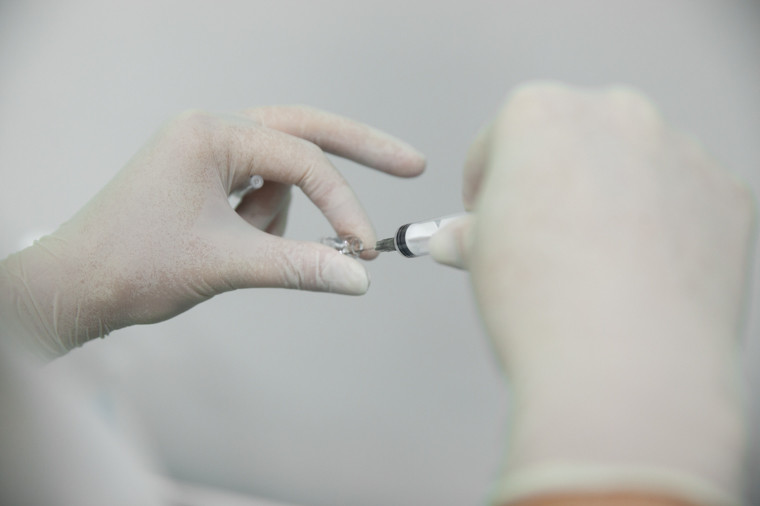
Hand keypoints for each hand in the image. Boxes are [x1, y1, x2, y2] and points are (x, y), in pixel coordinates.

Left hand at [0, 106, 424, 358]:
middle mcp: (211, 130)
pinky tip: (229, 245)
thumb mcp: (227, 263)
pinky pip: (259, 191)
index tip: (366, 249)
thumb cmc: (135, 265)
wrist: (76, 286)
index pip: (301, 160)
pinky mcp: (206, 176)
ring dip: (279, 217)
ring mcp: (208, 151)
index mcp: (210, 134)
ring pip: (280, 173)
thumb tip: (361, 279)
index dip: (341, 204)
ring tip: (235, 251)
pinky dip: (264, 220)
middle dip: (357, 151)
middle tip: (411, 164)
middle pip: (304, 130)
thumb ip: (301, 266)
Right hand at [431, 83, 754, 503]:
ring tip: (597, 265)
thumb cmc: (538, 304)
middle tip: (543, 236)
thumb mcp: (479, 256)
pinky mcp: (726, 193)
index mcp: (539, 113)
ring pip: (633, 167)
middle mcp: (615, 114)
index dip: (484, 183)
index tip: (484, 215)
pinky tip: (644, 276)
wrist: (623, 366)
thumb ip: (470, 232)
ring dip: (612, 200)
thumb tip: (459, 239)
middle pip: (571, 139)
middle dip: (553, 180)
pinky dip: (664, 227)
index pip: (498, 139)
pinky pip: (683, 200)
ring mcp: (678, 150)